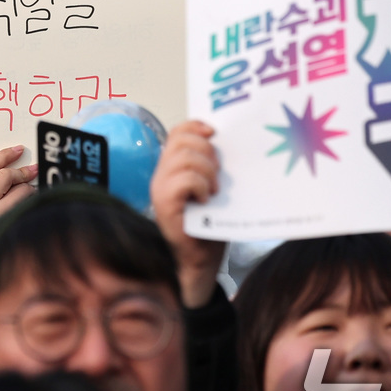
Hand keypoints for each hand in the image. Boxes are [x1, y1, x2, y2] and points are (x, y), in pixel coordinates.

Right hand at [0, 146, 36, 279]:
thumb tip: (18, 165)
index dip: (4, 155)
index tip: (17, 150)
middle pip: (5, 175)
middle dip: (21, 172)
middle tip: (32, 170)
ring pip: (21, 189)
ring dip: (29, 189)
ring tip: (27, 198)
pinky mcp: (11, 223)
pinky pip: (29, 203)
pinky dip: (33, 201)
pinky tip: (30, 207)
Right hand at [150, 121, 226, 307]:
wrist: (198, 264)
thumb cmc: (207, 229)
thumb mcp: (212, 190)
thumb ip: (212, 167)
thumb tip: (230, 146)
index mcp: (171, 168)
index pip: (178, 132)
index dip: (197, 126)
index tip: (215, 134)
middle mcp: (161, 175)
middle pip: (181, 140)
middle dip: (207, 151)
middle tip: (218, 175)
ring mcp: (160, 189)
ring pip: (185, 157)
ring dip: (207, 171)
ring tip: (213, 191)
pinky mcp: (165, 205)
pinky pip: (185, 179)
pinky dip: (201, 186)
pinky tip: (206, 200)